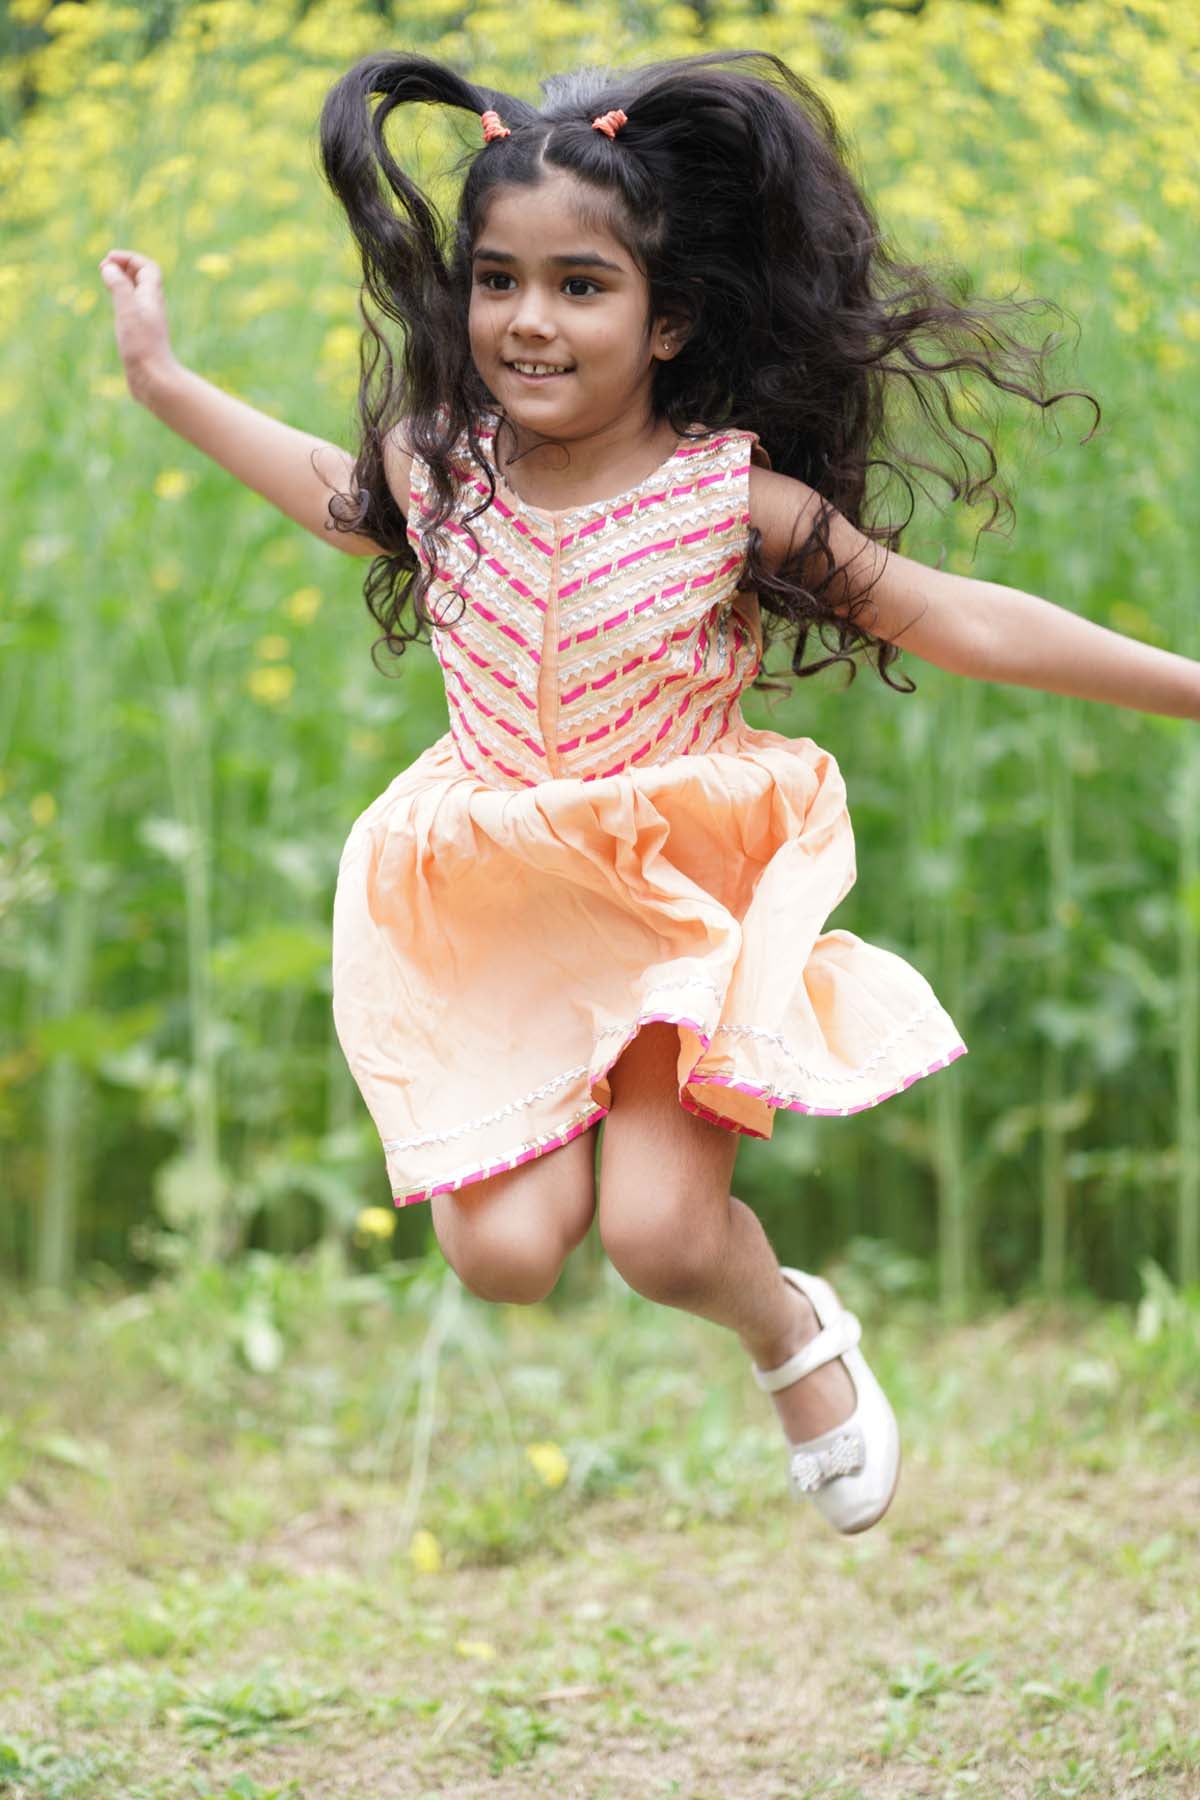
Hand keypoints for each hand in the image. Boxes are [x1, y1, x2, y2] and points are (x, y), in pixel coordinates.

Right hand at [98, 248, 180, 401]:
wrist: (154, 381)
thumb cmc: (142, 347)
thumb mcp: (127, 312)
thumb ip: (119, 287)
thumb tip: (109, 267)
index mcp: (151, 298)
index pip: (147, 267)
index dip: (129, 258)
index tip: (108, 259)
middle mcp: (151, 308)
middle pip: (143, 278)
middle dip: (124, 267)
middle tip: (104, 267)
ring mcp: (146, 323)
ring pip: (137, 295)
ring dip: (122, 283)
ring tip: (106, 280)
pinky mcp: (140, 337)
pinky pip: (132, 311)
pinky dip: (122, 301)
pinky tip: (114, 308)